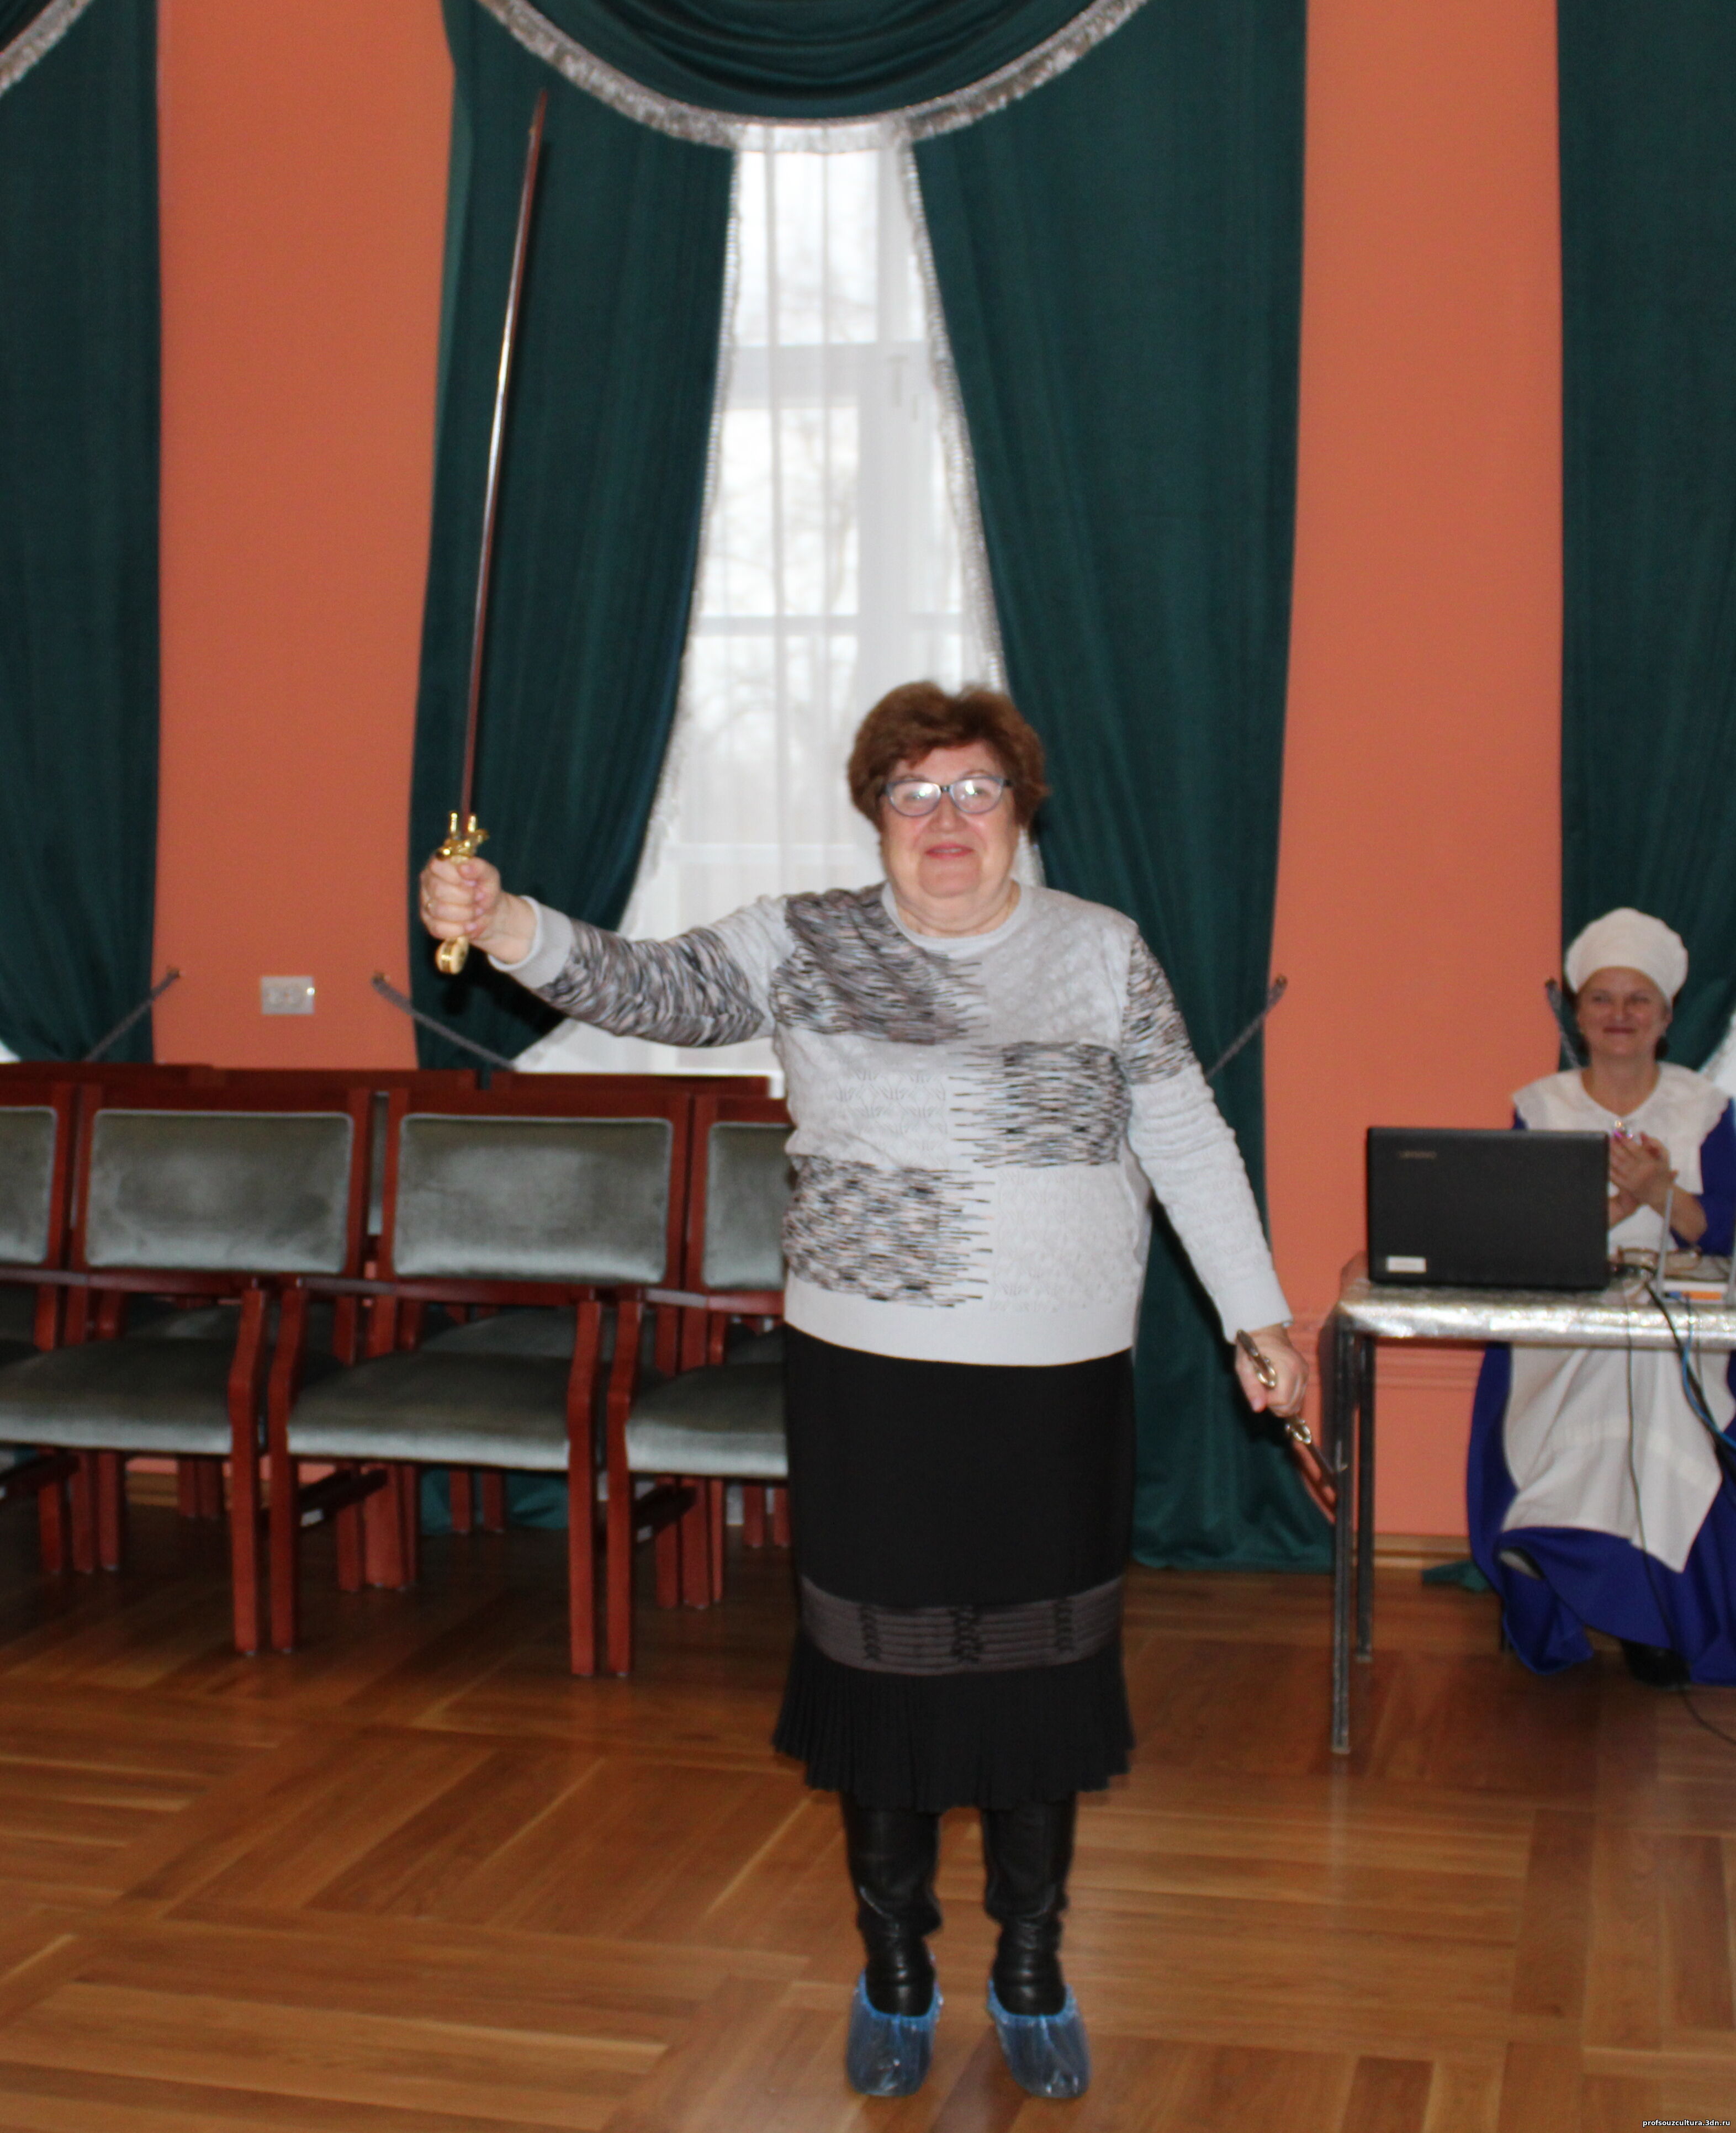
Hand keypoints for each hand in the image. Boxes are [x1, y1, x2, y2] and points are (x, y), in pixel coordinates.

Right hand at [418, 854, 536, 965]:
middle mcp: (428, 882)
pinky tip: (471, 925)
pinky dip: (459, 929)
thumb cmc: (484, 888)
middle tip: (479, 898)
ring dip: (465, 913)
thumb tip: (463, 867)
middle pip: (438, 890)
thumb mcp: (489, 875)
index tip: (472, 882)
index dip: (456, 876)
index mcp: (439, 864)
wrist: (489, 913)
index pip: (437, 866)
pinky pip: (439, 928)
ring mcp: (427, 903)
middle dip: (466, 897)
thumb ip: (478, 867)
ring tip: (477, 911)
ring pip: (438, 910)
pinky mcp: (430, 924)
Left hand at [1234, 1323, 1307, 1418]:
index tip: (1258, 1387)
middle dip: (1274, 1404)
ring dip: (1280, 1402)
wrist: (1265, 1331)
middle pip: (1292, 1406)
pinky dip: (1286, 1398)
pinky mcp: (1305, 1376)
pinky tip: (1276, 1386)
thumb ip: (1251, 1387)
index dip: (1267, 1400)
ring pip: (1296, 1405)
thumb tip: (1258, 1408)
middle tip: (1262, 1388)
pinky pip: (1297, 1398)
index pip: (1283, 1400)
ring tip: (1268, 1386)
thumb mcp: (1244, 1365)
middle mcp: (1301, 1372)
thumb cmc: (1252, 1347)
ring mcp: (1305, 1374)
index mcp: (1288, 1367)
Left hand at [1608, 1130, 1673, 1215]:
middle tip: (1610, 1137)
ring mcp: (1632, 1180)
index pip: (1635, 1149)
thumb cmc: (1661, 1171)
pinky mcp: (1626, 1186)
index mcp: (1651, 1163)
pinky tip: (1605, 1158)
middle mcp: (1641, 1172)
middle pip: (1623, 1155)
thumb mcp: (1664, 1157)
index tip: (1618, 1133)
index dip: (1625, 1140)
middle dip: (1615, 1145)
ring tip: (1606, 1145)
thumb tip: (1641, 1133)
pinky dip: (1608, 1166)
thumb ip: (1655, 1144)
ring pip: (1617, 1164)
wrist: (1659, 1194)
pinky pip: (1613, 1175)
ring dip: (1609, 1153)